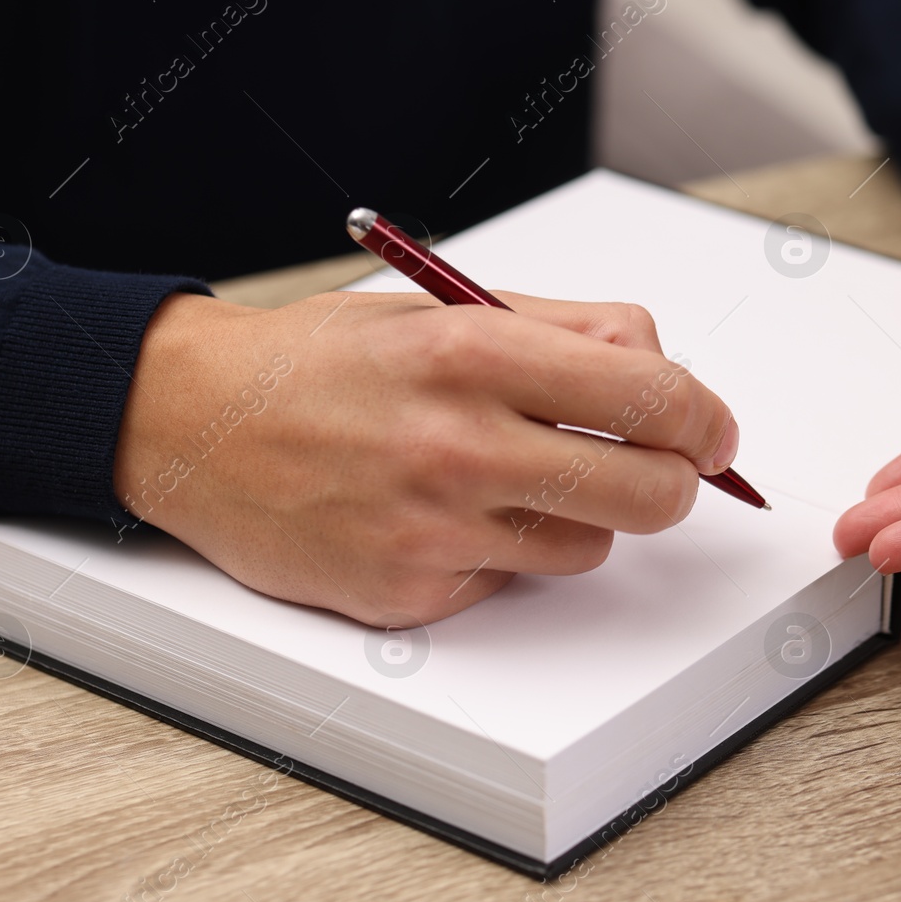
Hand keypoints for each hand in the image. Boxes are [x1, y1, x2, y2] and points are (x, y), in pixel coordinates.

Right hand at [113, 290, 739, 624]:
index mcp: (474, 350)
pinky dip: (503, 553)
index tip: (710, 430)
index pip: (653, 395)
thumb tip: (666, 371)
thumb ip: (564, 330)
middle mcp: (459, 444)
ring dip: (578, 516)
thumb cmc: (318, 363)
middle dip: (671, 481)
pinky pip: (512, 582)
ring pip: (591, 546)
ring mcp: (433, 529)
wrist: (190, 424)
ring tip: (510, 478)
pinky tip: (443, 514)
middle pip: (649, 492)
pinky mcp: (408, 593)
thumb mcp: (439, 307)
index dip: (705, 419)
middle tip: (654, 468)